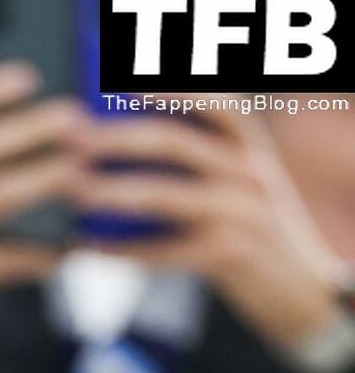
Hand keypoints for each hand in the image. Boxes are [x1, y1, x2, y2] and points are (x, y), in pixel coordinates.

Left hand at [73, 104, 348, 351]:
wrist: (298, 290)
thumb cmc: (250, 232)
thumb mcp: (237, 186)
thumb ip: (197, 163)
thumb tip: (120, 143)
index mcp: (250, 145)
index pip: (216, 101)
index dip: (173, 89)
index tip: (124, 82)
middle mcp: (250, 170)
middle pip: (177, 142)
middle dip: (120, 138)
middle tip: (74, 139)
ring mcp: (243, 212)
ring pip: (168, 195)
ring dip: (115, 192)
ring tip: (76, 192)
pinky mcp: (232, 254)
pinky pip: (168, 250)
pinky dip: (126, 251)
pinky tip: (92, 251)